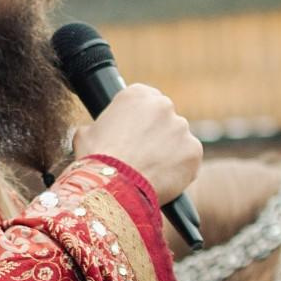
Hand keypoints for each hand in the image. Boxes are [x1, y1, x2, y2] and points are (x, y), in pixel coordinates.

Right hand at [72, 84, 199, 202]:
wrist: (114, 187)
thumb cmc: (96, 160)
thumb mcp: (86, 133)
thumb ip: (101, 126)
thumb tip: (100, 133)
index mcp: (136, 94)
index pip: (145, 100)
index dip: (139, 120)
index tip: (134, 135)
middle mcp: (163, 105)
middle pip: (164, 118)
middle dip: (156, 134)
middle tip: (142, 155)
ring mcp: (181, 127)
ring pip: (178, 139)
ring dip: (169, 151)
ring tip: (151, 171)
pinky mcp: (194, 150)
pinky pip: (188, 159)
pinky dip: (180, 169)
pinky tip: (163, 179)